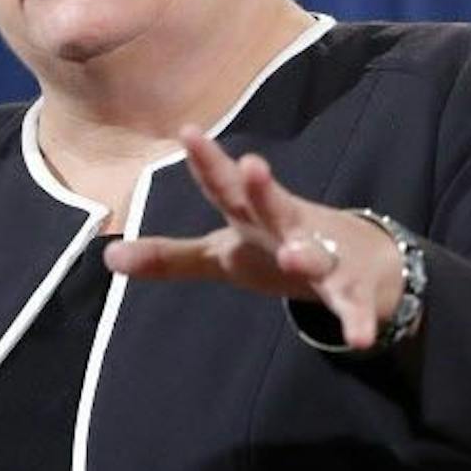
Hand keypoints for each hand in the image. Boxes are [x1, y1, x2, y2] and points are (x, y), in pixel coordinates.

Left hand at [101, 128, 407, 349]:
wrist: (363, 263)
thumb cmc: (277, 248)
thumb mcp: (221, 254)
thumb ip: (168, 257)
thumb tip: (107, 257)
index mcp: (251, 218)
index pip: (224, 188)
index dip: (208, 162)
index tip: (188, 131)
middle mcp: (287, 228)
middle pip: (273, 207)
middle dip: (262, 189)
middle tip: (250, 166)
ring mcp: (323, 257)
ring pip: (315, 255)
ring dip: (305, 255)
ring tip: (292, 256)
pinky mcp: (351, 291)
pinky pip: (353, 307)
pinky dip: (357, 321)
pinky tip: (358, 339)